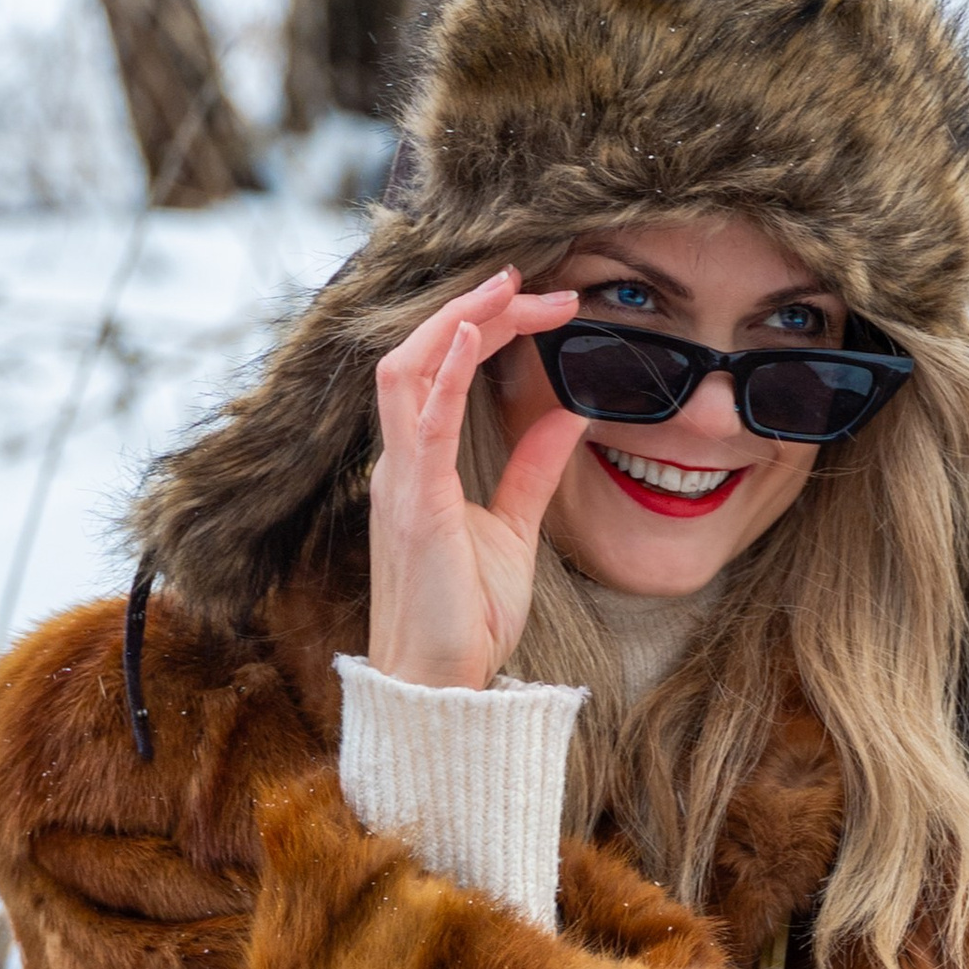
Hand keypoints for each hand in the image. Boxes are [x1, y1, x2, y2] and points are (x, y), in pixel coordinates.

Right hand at [367, 269, 584, 688]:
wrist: (441, 686)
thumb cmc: (465, 616)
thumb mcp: (514, 527)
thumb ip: (533, 468)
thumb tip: (568, 413)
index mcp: (418, 462)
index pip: (444, 367)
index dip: (488, 325)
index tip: (545, 306)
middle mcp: (399, 460)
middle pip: (421, 352)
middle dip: (475, 308)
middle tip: (538, 283)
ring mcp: (401, 480)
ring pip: (408, 368)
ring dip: (457, 322)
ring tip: (504, 289)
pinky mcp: (416, 506)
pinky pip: (422, 423)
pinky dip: (447, 372)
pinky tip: (476, 334)